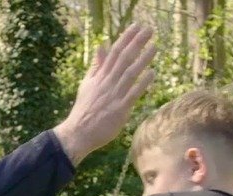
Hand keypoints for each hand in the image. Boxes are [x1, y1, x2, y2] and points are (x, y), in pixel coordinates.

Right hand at [53, 23, 156, 165]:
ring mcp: (113, 96)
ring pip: (129, 74)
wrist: (78, 133)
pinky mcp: (119, 110)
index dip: (125, 38)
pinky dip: (142, 83)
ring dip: (142, 60)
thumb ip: (96, 66)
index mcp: (100, 77)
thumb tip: (102, 46)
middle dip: (136, 43)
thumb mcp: (87, 84)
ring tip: (154, 47)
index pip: (114, 52)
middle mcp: (107, 83)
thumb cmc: (84, 110)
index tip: (136, 26)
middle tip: (149, 30)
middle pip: (123, 59)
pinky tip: (152, 73)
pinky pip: (133, 94)